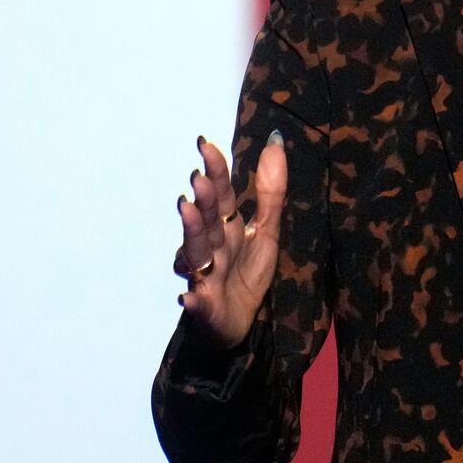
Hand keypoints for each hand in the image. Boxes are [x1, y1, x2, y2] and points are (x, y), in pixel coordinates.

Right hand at [173, 131, 286, 349]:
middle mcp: (211, 247)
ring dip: (191, 233)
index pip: (220, 194)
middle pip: (206, 220)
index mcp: (226, 227)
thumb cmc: (248, 272)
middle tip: (198, 177)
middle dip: (202, 199)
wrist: (242, 320)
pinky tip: (189, 297)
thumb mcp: (267, 230)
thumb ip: (271, 191)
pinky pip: (197, 303)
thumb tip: (275, 142)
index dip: (215, 170)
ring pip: (195, 253)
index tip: (205, 143)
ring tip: (187, 213)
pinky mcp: (205, 307)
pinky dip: (193, 300)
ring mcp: (205, 275)